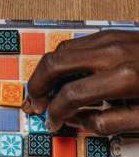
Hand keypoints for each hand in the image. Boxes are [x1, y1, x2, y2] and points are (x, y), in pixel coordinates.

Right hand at [23, 30, 138, 135]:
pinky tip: (63, 76)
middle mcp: (111, 53)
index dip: (56, 112)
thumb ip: (109, 122)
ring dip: (46, 72)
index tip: (53, 123)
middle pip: (54, 64)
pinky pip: (74, 44)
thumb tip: (77, 121)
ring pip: (59, 50)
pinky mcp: (110, 33)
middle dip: (37, 86)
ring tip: (43, 91)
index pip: (71, 95)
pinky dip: (61, 60)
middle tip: (33, 104)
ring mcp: (109, 39)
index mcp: (123, 77)